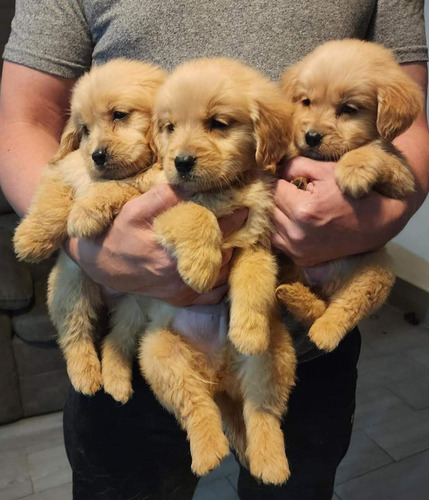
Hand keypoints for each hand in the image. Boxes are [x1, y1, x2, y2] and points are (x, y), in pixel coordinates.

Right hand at [65, 184, 247, 305]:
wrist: (100, 263)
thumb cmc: (119, 231)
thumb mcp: (136, 208)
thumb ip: (166, 196)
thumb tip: (194, 184)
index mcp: (173, 250)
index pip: (217, 230)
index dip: (234, 216)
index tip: (245, 206)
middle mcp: (181, 275)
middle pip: (225, 254)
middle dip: (234, 237)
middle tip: (239, 223)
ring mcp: (182, 291)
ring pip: (223, 274)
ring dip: (230, 257)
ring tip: (230, 240)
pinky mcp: (180, 300)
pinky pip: (213, 294)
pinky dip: (221, 280)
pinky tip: (219, 264)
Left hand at [272, 157, 410, 266]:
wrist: (376, 224)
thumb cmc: (352, 193)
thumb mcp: (327, 171)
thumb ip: (296, 166)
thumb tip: (275, 171)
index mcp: (303, 210)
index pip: (274, 190)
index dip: (279, 181)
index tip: (287, 178)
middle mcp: (297, 234)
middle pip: (270, 209)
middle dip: (277, 197)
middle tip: (291, 191)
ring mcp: (298, 251)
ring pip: (271, 227)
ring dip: (277, 215)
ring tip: (293, 206)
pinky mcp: (301, 260)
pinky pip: (279, 242)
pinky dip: (282, 231)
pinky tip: (295, 222)